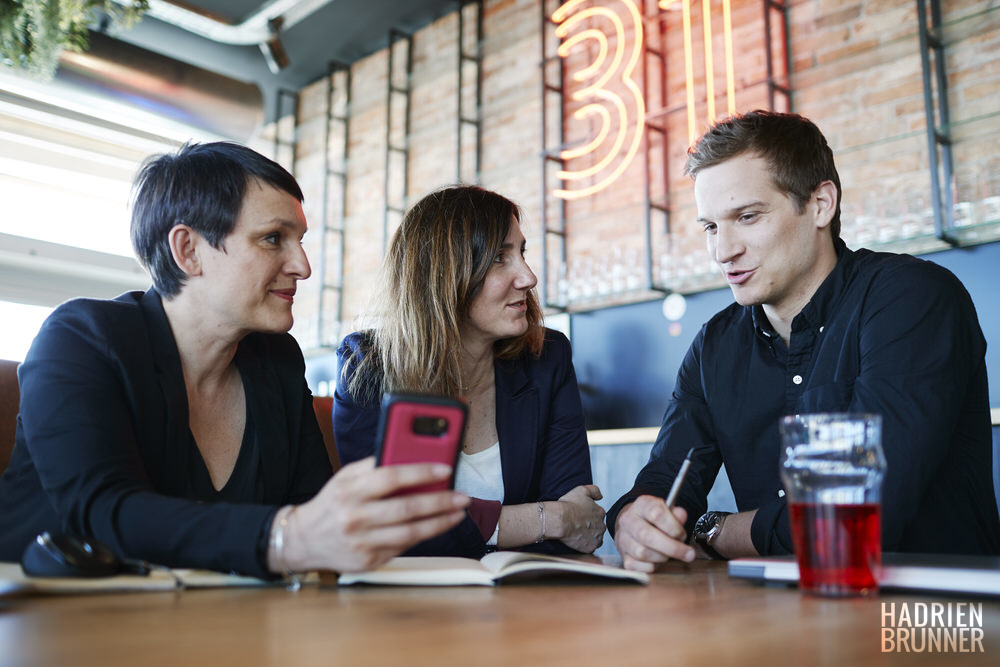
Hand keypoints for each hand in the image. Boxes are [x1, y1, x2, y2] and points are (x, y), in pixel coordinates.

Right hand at [277, 457, 468, 572]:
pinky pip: (403, 547)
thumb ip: (374, 466)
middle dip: (440, 501)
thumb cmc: (332, 502)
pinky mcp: (368, 561)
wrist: (302, 540)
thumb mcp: (345, 477)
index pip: (391, 477)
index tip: (446, 468)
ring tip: (457, 512)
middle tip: (462, 496)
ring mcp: (362, 542)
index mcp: (350, 491)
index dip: (421, 472)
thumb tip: (411, 454)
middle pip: (406, 508)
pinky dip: (423, 535)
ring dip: (440, 522)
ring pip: (410, 532)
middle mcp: (356, 518)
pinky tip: (438, 525)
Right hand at [551, 484, 605, 552]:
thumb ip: (594, 490)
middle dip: (590, 526)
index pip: (598, 515)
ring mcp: (597, 538)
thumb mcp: (582, 490)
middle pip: (598, 526)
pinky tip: (577, 539)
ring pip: (595, 537)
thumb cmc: (568, 505)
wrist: (559, 521)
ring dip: (589, 535)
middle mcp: (602, 526)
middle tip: (577, 524)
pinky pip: (590, 547)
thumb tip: (600, 496)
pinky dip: (585, 544)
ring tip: (577, 532)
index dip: (588, 515)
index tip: (580, 515)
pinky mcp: (590, 548)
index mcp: (601, 512)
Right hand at [613, 495, 694, 572]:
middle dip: (672, 547)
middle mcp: (628, 520)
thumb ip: (676, 514)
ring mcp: (623, 539)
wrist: (633, 526)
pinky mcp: (623, 556)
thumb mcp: (666, 511)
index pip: (656, 513)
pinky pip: (639, 566)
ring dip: (662, 557)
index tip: (682, 535)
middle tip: (687, 553)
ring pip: (642, 553)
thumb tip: (680, 516)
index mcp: (641, 505)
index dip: (673, 527)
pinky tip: (657, 560)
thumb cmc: (654, 520)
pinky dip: (653, 566)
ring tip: (669, 554)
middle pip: (646, 536)